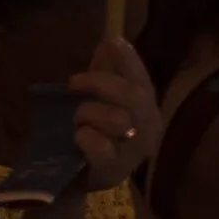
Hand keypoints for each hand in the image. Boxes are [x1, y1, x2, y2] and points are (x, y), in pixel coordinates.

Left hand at [68, 36, 161, 190]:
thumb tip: (111, 41)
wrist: (71, 176)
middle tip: (73, 83)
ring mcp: (133, 153)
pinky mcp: (113, 172)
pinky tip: (78, 138)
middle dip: (100, 83)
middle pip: (133, 96)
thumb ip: (105, 71)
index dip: (129, 59)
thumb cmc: (90, 131)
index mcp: (146, 108)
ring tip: (77, 120)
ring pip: (117, 119)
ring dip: (88, 113)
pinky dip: (85, 136)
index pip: (143, 79)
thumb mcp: (98, 97)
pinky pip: (101, 146)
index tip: (112, 42)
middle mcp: (148, 130)